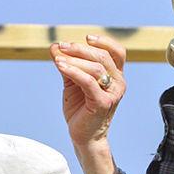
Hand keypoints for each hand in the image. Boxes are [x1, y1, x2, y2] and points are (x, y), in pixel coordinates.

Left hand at [50, 35, 126, 155]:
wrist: (84, 135)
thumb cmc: (81, 109)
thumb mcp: (73, 82)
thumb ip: (67, 64)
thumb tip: (54, 46)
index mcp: (116, 76)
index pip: (117, 52)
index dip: (104, 42)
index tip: (87, 37)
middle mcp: (119, 83)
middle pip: (103, 57)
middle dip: (81, 49)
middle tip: (63, 46)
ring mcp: (113, 94)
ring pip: (95, 68)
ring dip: (74, 60)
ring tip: (57, 59)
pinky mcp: (103, 103)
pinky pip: (88, 82)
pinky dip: (73, 71)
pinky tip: (60, 66)